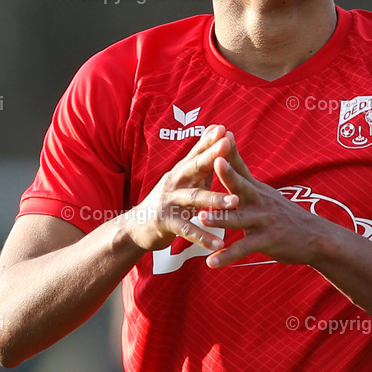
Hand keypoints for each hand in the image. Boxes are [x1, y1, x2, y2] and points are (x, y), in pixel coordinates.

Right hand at [124, 125, 239, 251]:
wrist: (136, 226)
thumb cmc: (166, 201)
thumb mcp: (182, 180)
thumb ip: (198, 163)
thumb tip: (213, 138)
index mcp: (181, 172)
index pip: (196, 153)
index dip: (209, 140)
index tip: (224, 128)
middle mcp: (174, 183)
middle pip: (193, 167)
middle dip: (211, 156)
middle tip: (227, 145)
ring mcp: (169, 202)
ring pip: (193, 199)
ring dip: (215, 200)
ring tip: (235, 201)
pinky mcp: (166, 223)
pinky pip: (187, 230)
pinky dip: (203, 237)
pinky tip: (219, 243)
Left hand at [198, 139, 332, 267]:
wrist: (316, 237)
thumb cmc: (285, 215)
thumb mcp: (266, 194)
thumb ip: (245, 180)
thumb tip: (228, 158)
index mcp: (256, 190)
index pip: (241, 167)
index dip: (231, 150)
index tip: (221, 132)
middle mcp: (260, 202)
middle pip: (242, 186)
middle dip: (228, 174)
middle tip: (214, 162)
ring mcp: (263, 221)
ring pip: (239, 219)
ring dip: (219, 219)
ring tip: (201, 218)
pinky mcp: (267, 241)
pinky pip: (243, 249)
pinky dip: (226, 256)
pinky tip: (211, 262)